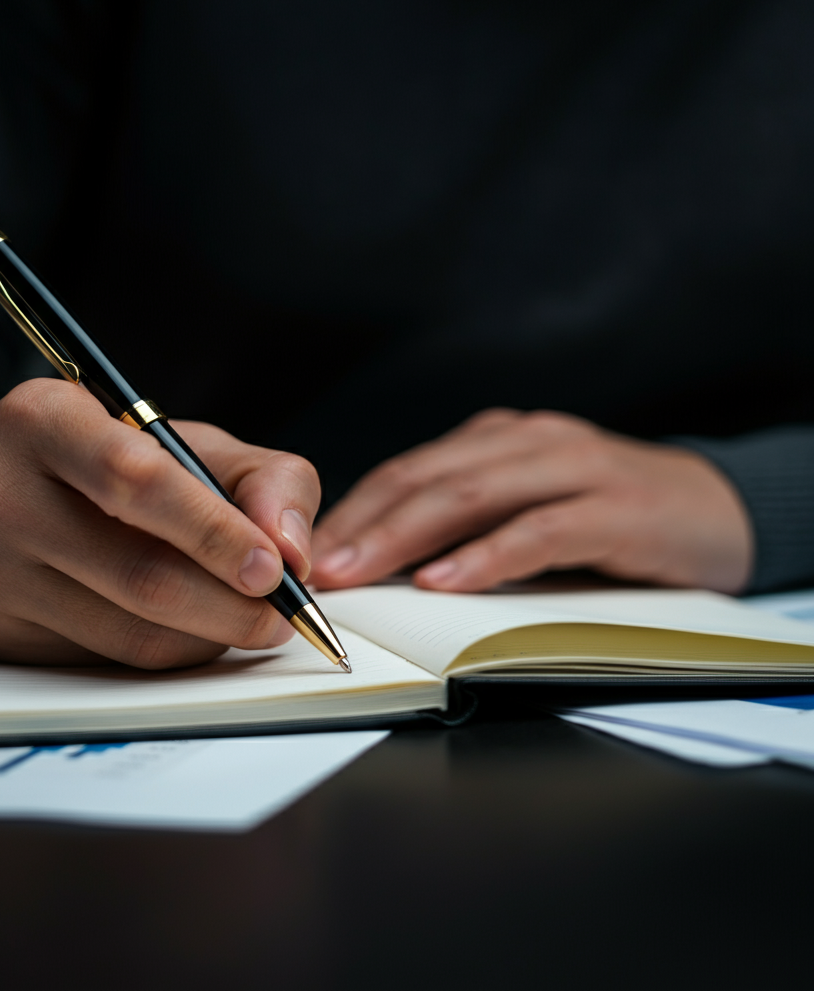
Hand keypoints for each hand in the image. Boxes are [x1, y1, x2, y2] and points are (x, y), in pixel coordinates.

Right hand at [0, 378, 319, 666]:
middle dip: (232, 607)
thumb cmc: (104, 460)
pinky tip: (183, 627)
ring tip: (239, 617)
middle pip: (140, 574)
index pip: (136, 481)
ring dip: (208, 638)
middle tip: (281, 616)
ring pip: (131, 634)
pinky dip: (167, 654)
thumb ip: (262, 479)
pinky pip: (107, 663)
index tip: (274, 570)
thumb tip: (293, 554)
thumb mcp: (184, 440)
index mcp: (42, 419)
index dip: (215, 533)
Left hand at [310, 408, 752, 593]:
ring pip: (469, 497)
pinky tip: (445, 582)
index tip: (308, 555)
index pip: (406, 472)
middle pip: (425, 480)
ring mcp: (571, 468)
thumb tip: (387, 569)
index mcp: (495, 441)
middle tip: (315, 568)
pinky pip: (538, 531)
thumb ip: (466, 526)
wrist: (714, 508)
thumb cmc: (604, 517)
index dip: (351, 513)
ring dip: (404, 539)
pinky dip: (486, 557)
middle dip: (362, 526)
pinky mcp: (614, 507)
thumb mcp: (526, 509)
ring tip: (358, 573)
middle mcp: (525, 442)